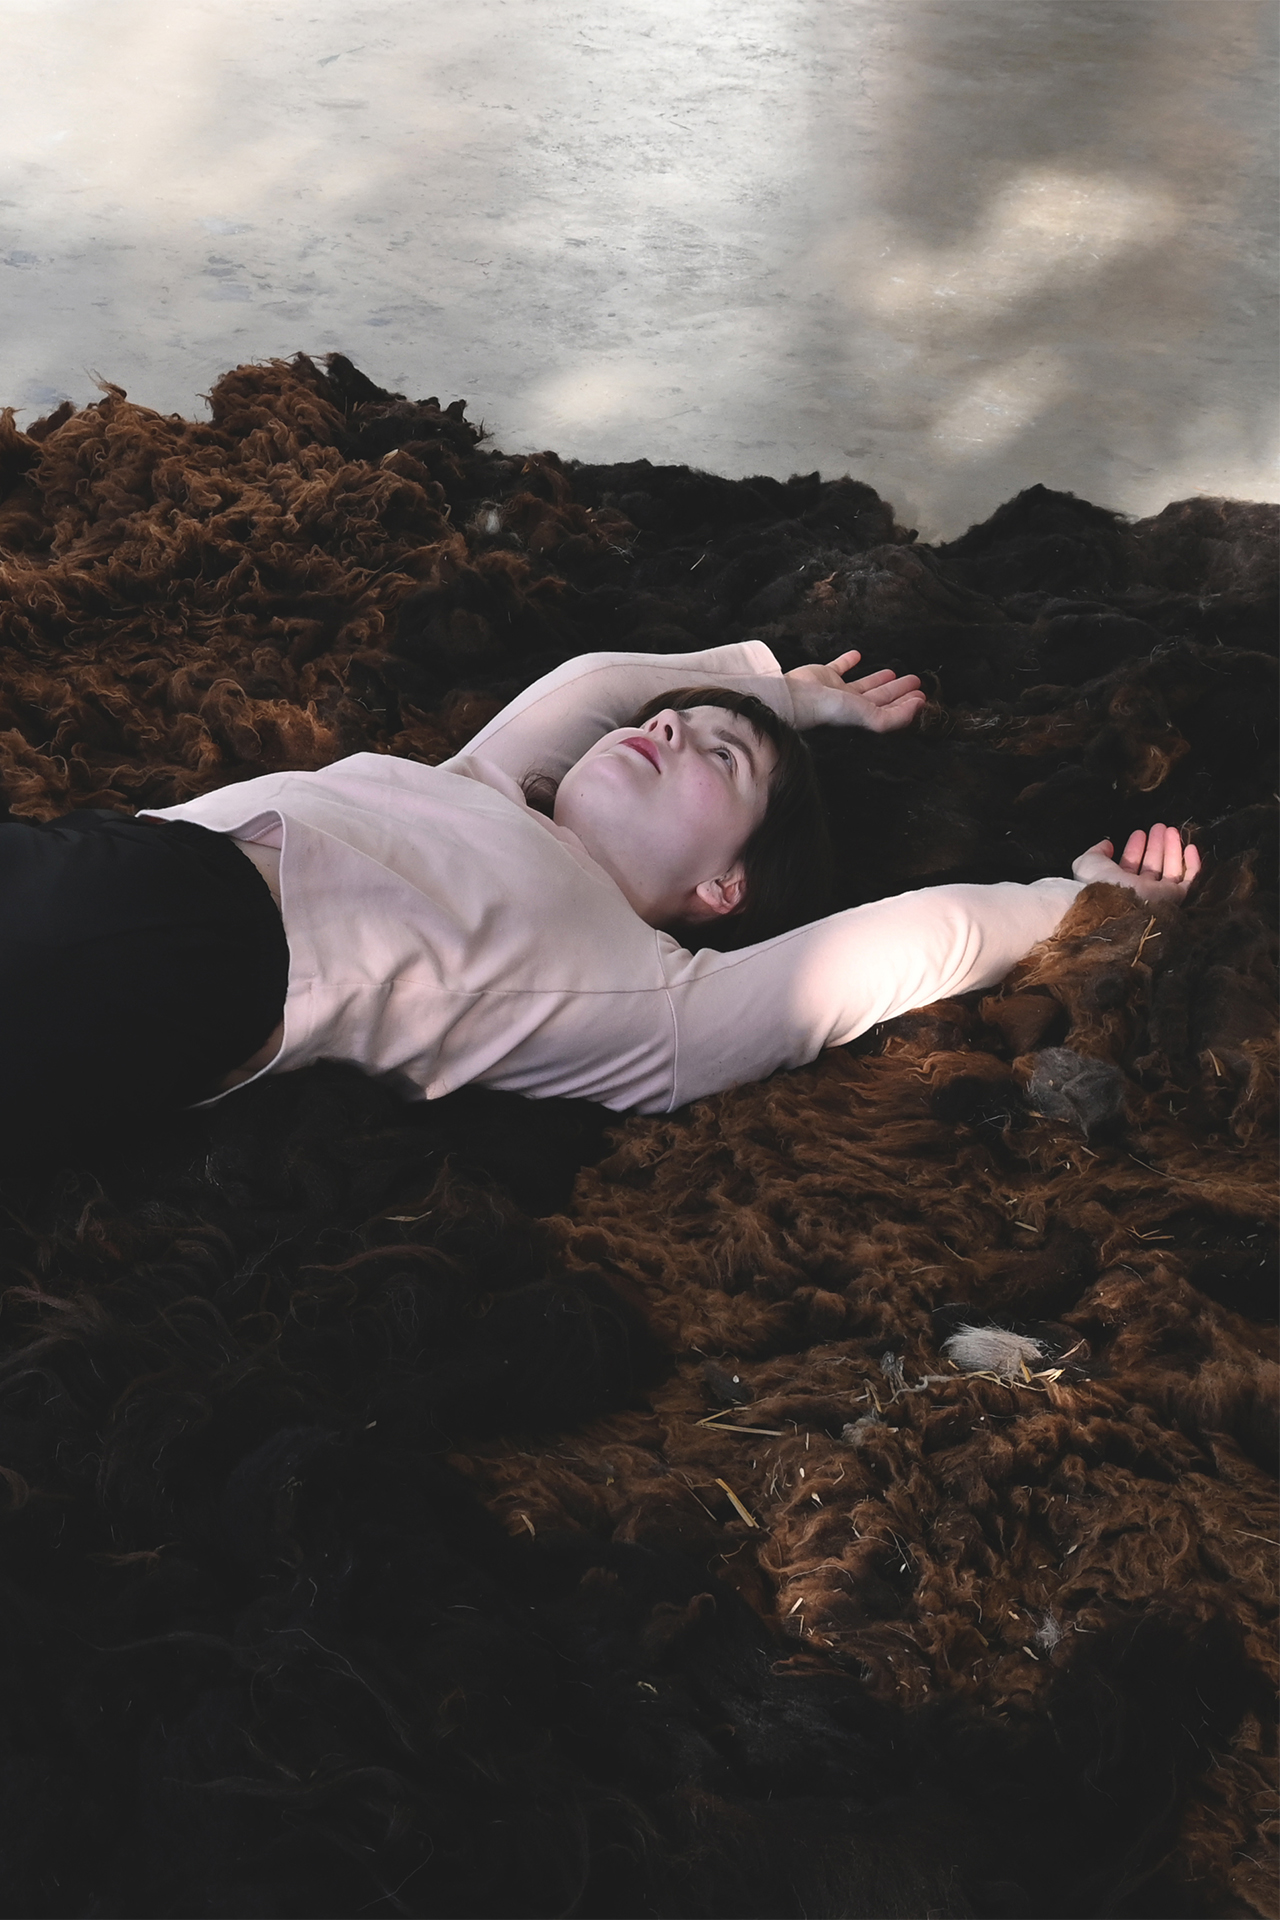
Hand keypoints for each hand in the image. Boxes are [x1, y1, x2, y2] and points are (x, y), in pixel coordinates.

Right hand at [784, 649, 925, 732]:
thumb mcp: (871, 718)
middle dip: (899, 691)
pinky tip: (858, 655)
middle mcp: (851, 705)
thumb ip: (895, 717)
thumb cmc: (831, 710)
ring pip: (864, 683)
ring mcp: (837, 690)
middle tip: (915, 682)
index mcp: (863, 716)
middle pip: (881, 698)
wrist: (799, 696)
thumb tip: (917, 708)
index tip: (922, 696)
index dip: (907, 705)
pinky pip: (840, 666)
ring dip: (879, 678)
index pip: (890, 711)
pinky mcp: (823, 675)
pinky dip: (849, 661)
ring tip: (894, 671)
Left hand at [1072, 824, 1200, 905]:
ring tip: (1171, 830)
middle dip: (1156, 845)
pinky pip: (1188, 880)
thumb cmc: (1096, 883)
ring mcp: (1157, 895)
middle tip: (1159, 827)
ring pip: (1170, 869)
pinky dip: (1192, 864)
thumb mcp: (1087, 862)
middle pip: (1152, 865)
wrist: (1112, 904)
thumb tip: (1107, 844)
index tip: (1139, 832)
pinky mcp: (1174, 897)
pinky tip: (1190, 847)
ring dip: (1172, 848)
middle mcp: (1139, 891)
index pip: (1130, 864)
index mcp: (1118, 885)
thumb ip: (1097, 851)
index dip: (1135, 847)